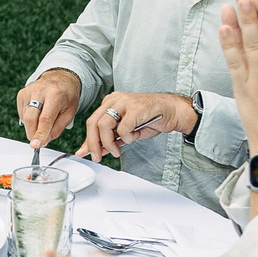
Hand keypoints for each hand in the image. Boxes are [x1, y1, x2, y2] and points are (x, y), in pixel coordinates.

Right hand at [16, 69, 80, 147]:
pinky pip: (21, 113)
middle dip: (32, 133)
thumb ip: (56, 129)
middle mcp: (40, 90)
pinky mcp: (21, 93)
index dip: (40, 134)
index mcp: (55, 94)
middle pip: (30, 118)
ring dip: (32, 126)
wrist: (60, 78)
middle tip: (37, 141)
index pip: (45, 118)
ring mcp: (28, 91)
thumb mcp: (69, 113)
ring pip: (25, 117)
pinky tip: (37, 114)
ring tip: (43, 121)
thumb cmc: (67, 96)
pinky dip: (28, 120)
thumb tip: (42, 142)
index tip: (36, 145)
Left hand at [77, 91, 195, 158]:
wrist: (173, 111)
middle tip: (97, 156)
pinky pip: (123, 128)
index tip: (84, 153)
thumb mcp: (126, 132)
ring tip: (117, 151)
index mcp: (110, 102)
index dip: (88, 140)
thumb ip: (111, 139)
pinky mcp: (135, 108)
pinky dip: (126, 138)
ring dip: (108, 142)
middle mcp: (115, 100)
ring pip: (104, 125)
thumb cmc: (151, 119)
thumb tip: (96, 151)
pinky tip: (133, 137)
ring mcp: (124, 102)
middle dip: (93, 143)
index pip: (92, 121)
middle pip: (93, 122)